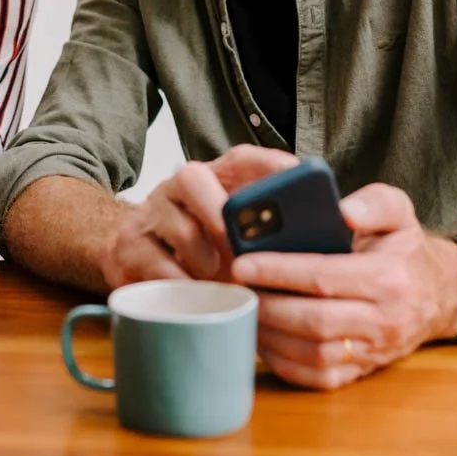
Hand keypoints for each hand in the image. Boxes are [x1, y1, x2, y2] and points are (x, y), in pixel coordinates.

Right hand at [99, 145, 300, 288]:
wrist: (133, 258)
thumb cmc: (201, 249)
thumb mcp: (237, 234)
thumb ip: (272, 230)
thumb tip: (327, 234)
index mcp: (214, 179)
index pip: (242, 159)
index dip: (269, 164)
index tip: (298, 175)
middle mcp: (178, 188)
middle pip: (191, 177)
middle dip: (218, 211)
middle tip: (241, 246)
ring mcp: (150, 215)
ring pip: (173, 222)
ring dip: (203, 258)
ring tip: (220, 281)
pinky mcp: (128, 247)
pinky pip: (152, 262)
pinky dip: (179, 283)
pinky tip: (196, 296)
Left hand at [228, 183, 456, 390]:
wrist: (439, 293)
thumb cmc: (405, 248)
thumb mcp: (399, 210)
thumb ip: (374, 203)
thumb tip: (342, 210)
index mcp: (389, 278)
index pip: (324, 277)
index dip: (279, 272)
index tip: (242, 264)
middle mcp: (384, 319)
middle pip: (315, 321)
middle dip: (267, 306)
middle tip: (234, 289)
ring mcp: (375, 350)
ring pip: (314, 354)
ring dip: (271, 336)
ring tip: (243, 311)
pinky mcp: (364, 371)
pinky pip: (320, 377)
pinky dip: (286, 363)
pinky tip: (264, 339)